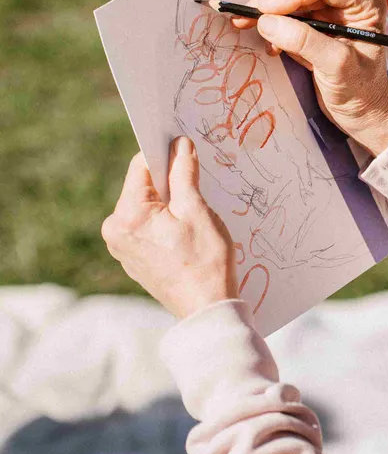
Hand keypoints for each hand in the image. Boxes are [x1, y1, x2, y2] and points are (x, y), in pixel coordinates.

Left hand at [102, 138, 237, 318]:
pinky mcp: (132, 257)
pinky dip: (165, 222)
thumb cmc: (205, 261)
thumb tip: (180, 145)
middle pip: (143, 186)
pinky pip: (147, 226)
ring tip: (192, 221)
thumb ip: (184, 173)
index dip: (166, 155)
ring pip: (147, 206)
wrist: (206, 308)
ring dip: (169, 204)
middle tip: (197, 195)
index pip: (141, 166)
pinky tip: (185, 236)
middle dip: (170, 183)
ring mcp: (121, 246)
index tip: (186, 151)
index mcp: (126, 216)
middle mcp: (115, 230)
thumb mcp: (197, 210)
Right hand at [231, 0, 387, 155]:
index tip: (265, 10)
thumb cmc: (360, 92)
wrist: (363, 114)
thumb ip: (304, 41)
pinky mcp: (316, 28)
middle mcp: (348, 2)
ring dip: (270, 14)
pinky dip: (274, 27)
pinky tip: (272, 46)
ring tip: (250, 28)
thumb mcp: (336, 66)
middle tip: (245, 17)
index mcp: (365, 3)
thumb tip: (267, 21)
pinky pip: (288, 16)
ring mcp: (331, 13)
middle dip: (274, 2)